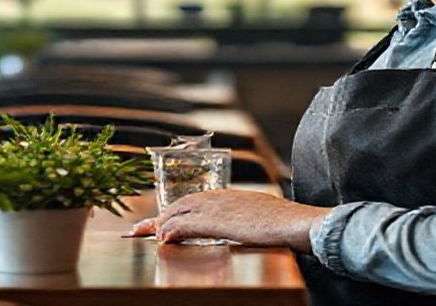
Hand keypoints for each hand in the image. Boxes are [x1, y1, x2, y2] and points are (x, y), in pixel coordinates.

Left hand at [129, 190, 329, 251]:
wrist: (296, 222)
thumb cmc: (286, 224)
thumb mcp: (262, 218)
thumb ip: (247, 220)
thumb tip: (243, 228)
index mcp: (231, 197)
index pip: (196, 201)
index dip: (177, 211)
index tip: (162, 220)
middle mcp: (221, 197)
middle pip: (182, 204)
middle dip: (160, 216)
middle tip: (140, 229)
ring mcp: (218, 207)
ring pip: (180, 211)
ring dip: (160, 223)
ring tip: (143, 234)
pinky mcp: (217, 221)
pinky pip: (186, 224)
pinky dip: (171, 230)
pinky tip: (161, 239)